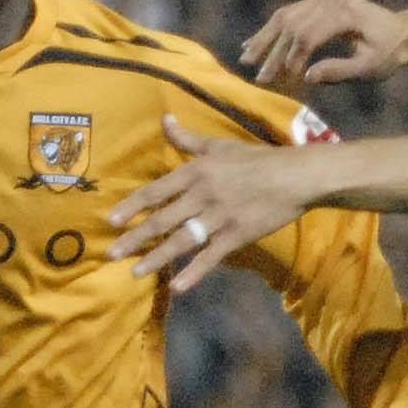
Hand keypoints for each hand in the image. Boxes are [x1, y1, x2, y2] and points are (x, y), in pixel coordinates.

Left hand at [106, 115, 322, 292]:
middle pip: (163, 219)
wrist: (296, 176)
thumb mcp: (220, 145)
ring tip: (135, 272)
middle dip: (135, 237)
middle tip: (111, 254)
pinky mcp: (237, 236)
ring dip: (157, 258)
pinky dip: (194, 272)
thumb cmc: (257, 159)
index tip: (111, 221)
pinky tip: (178, 287)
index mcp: (197, 171)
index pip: (157, 191)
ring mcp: (219, 217)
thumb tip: (165, 120)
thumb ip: (188, 139)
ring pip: (181, 240)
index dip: (133, 206)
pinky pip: (211, 257)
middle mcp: (203, 194)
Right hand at [240, 0, 407, 89]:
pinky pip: (289, 14)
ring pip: (285, 16)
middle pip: (291, 24)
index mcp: (344, 13)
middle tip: (260, 78)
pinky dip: (271, 30)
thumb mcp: (370, 67)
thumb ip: (340, 71)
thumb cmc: (389, 53)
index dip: (292, 58)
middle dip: (273, 53)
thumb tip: (307, 77)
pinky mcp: (319, 1)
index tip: (285, 81)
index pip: (307, 35)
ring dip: (264, 39)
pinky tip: (252, 44)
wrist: (402, 31)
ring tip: (245, 60)